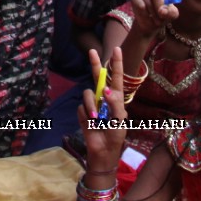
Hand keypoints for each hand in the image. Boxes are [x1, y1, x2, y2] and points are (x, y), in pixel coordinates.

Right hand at [78, 47, 127, 171]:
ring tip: (97, 119)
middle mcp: (103, 98)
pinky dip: (86, 115)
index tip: (116, 49)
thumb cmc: (116, 136)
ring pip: (88, 94)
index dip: (116, 63)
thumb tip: (105, 90)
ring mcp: (92, 104)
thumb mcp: (120, 121)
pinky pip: (81, 108)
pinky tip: (91, 124)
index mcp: (115, 98)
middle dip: (95, 64)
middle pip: (98, 77)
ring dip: (91, 106)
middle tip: (92, 51)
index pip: (116, 77)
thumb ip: (114, 104)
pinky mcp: (82, 112)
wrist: (103, 151)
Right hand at [130, 0, 178, 37]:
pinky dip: (145, 13)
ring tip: (154, 18)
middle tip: (161, 16)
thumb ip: (171, 12)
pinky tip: (147, 17)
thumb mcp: (171, 15)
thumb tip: (162, 10)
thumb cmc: (163, 16)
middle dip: (158, 3)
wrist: (149, 24)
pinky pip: (139, 4)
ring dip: (152, 11)